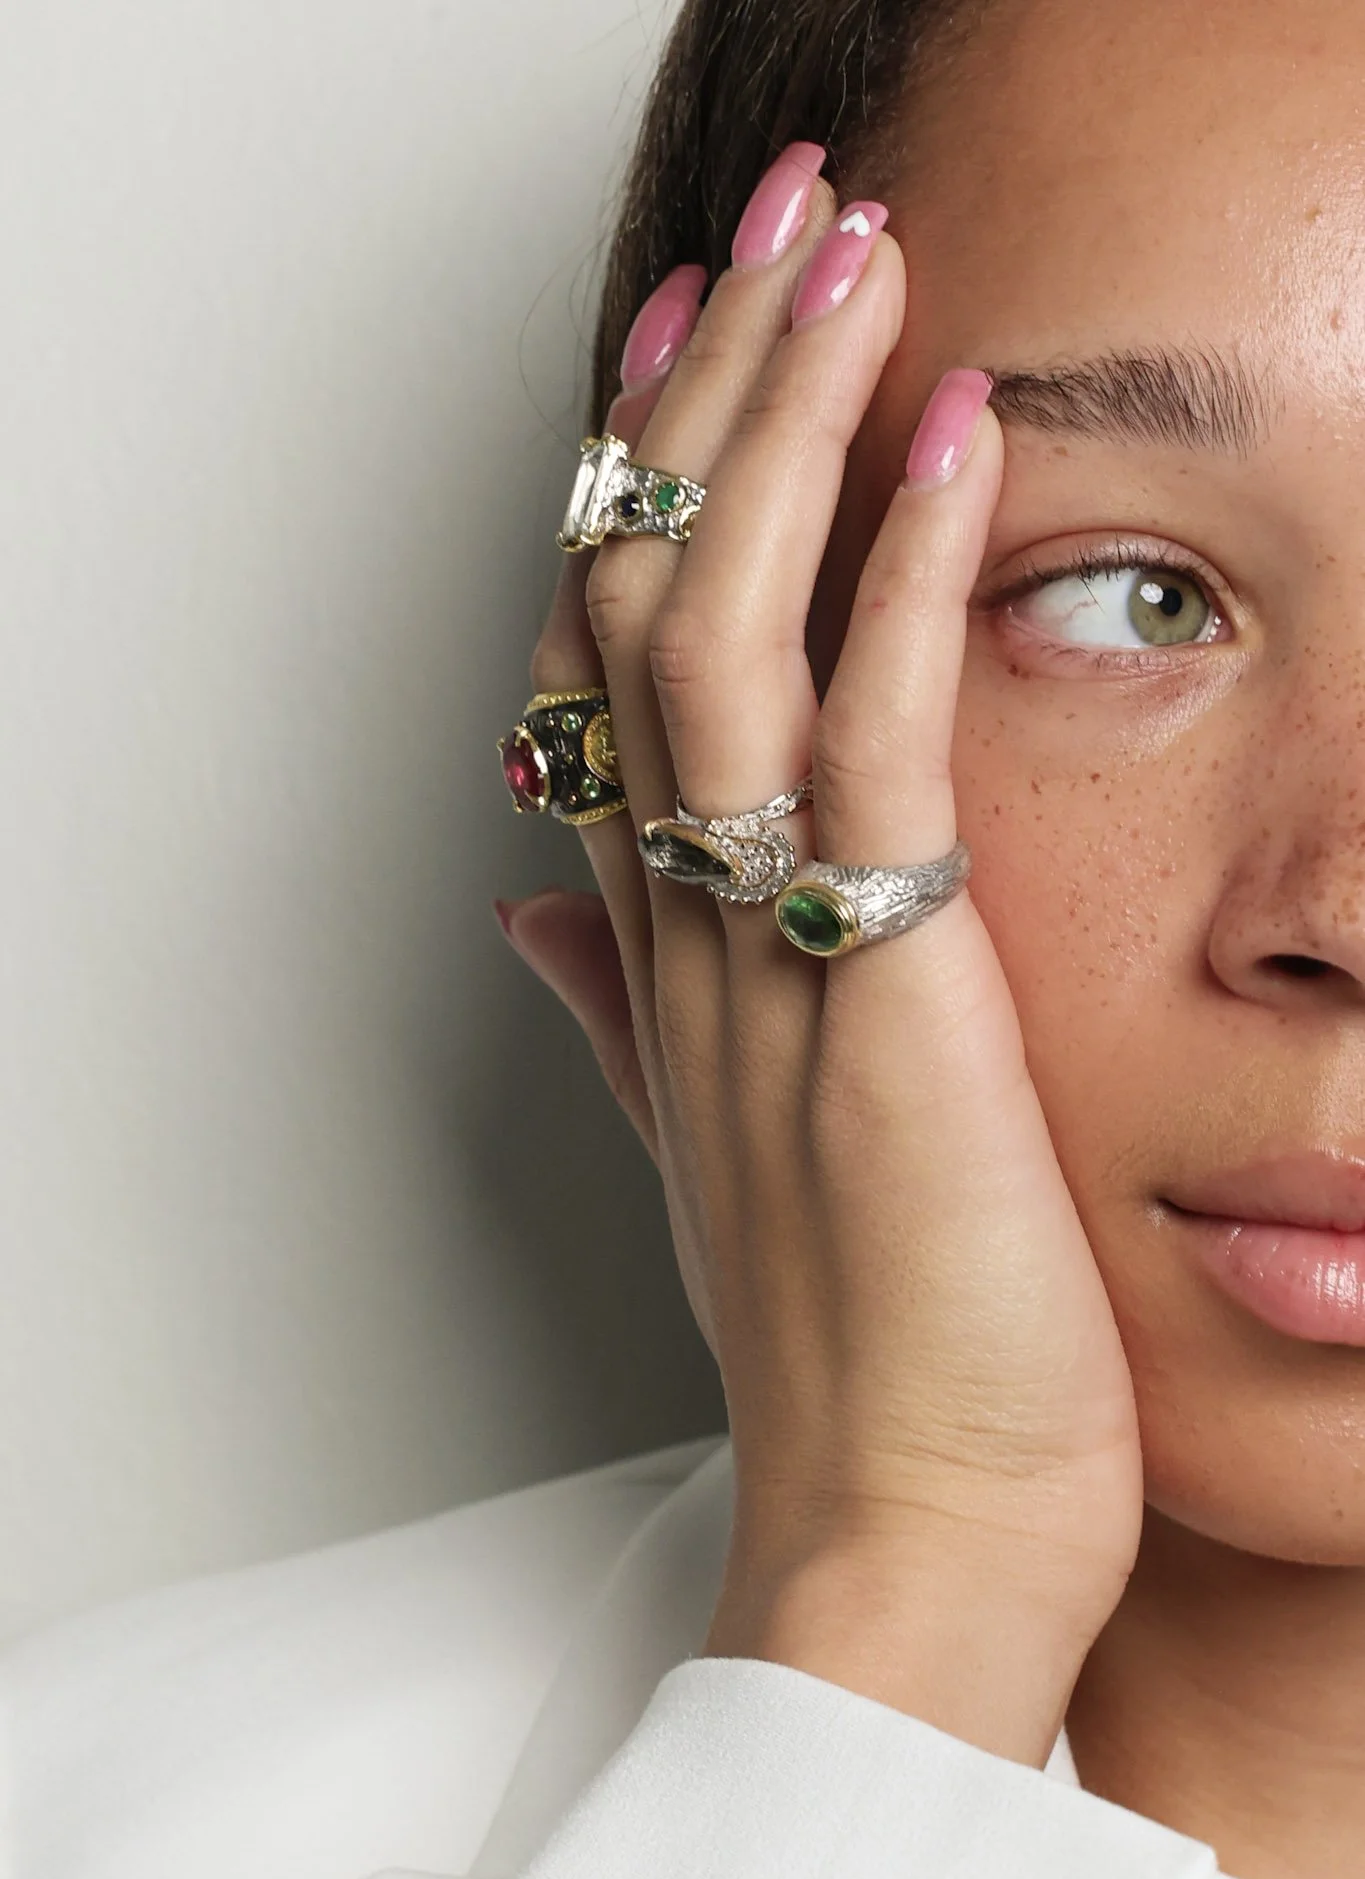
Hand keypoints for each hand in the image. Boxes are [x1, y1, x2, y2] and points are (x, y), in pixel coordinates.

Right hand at [501, 162, 1142, 1766]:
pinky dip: (904, 584)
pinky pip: (870, 753)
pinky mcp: (881, 1005)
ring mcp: (767, 961)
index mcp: (668, 958)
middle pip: (653, 606)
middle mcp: (689, 933)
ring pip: (727, 637)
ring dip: (787, 428)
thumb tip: (541, 923)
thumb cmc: (850, 1359)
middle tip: (775, 226)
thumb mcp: (720, 1161)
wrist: (902, 1545)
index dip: (638, 488)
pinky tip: (952, 442)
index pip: (617, 671)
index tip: (679, 348)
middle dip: (711, 394)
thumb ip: (622, 1020)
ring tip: (852, 258)